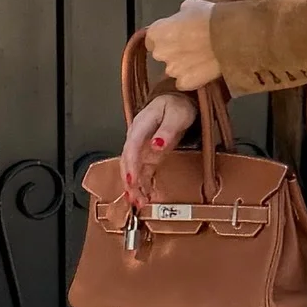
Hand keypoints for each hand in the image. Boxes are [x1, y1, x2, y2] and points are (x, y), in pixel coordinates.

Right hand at [121, 92, 197, 210]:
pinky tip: (143, 198)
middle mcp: (136, 137)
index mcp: (141, 125)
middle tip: (135, 198)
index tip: (132, 180)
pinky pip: (141, 172)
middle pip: (128, 160)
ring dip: (134, 186)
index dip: (131, 164)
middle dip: (130, 181)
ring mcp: (141, 147)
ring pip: (132, 169)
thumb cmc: (177, 107)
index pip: (132, 146)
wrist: (179, 102)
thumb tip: (156, 145)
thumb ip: (166, 130)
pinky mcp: (147, 156)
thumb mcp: (176, 116)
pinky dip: (141, 185)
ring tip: (138, 203)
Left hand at [144, 0, 219, 91]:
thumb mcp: (191, 5)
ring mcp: (172, 70)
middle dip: (175, 51)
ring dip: (184, 65)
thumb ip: (180, 15)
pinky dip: (193, 78)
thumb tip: (183, 18)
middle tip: (192, 46)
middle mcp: (160, 52)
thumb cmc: (210, 18)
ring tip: (202, 57)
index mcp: (157, 32)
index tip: (176, 36)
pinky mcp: (185, 82)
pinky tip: (204, 69)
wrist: (229, 35)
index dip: (166, 37)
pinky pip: (185, 82)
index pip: (152, 39)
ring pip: (174, 69)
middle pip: (163, 54)